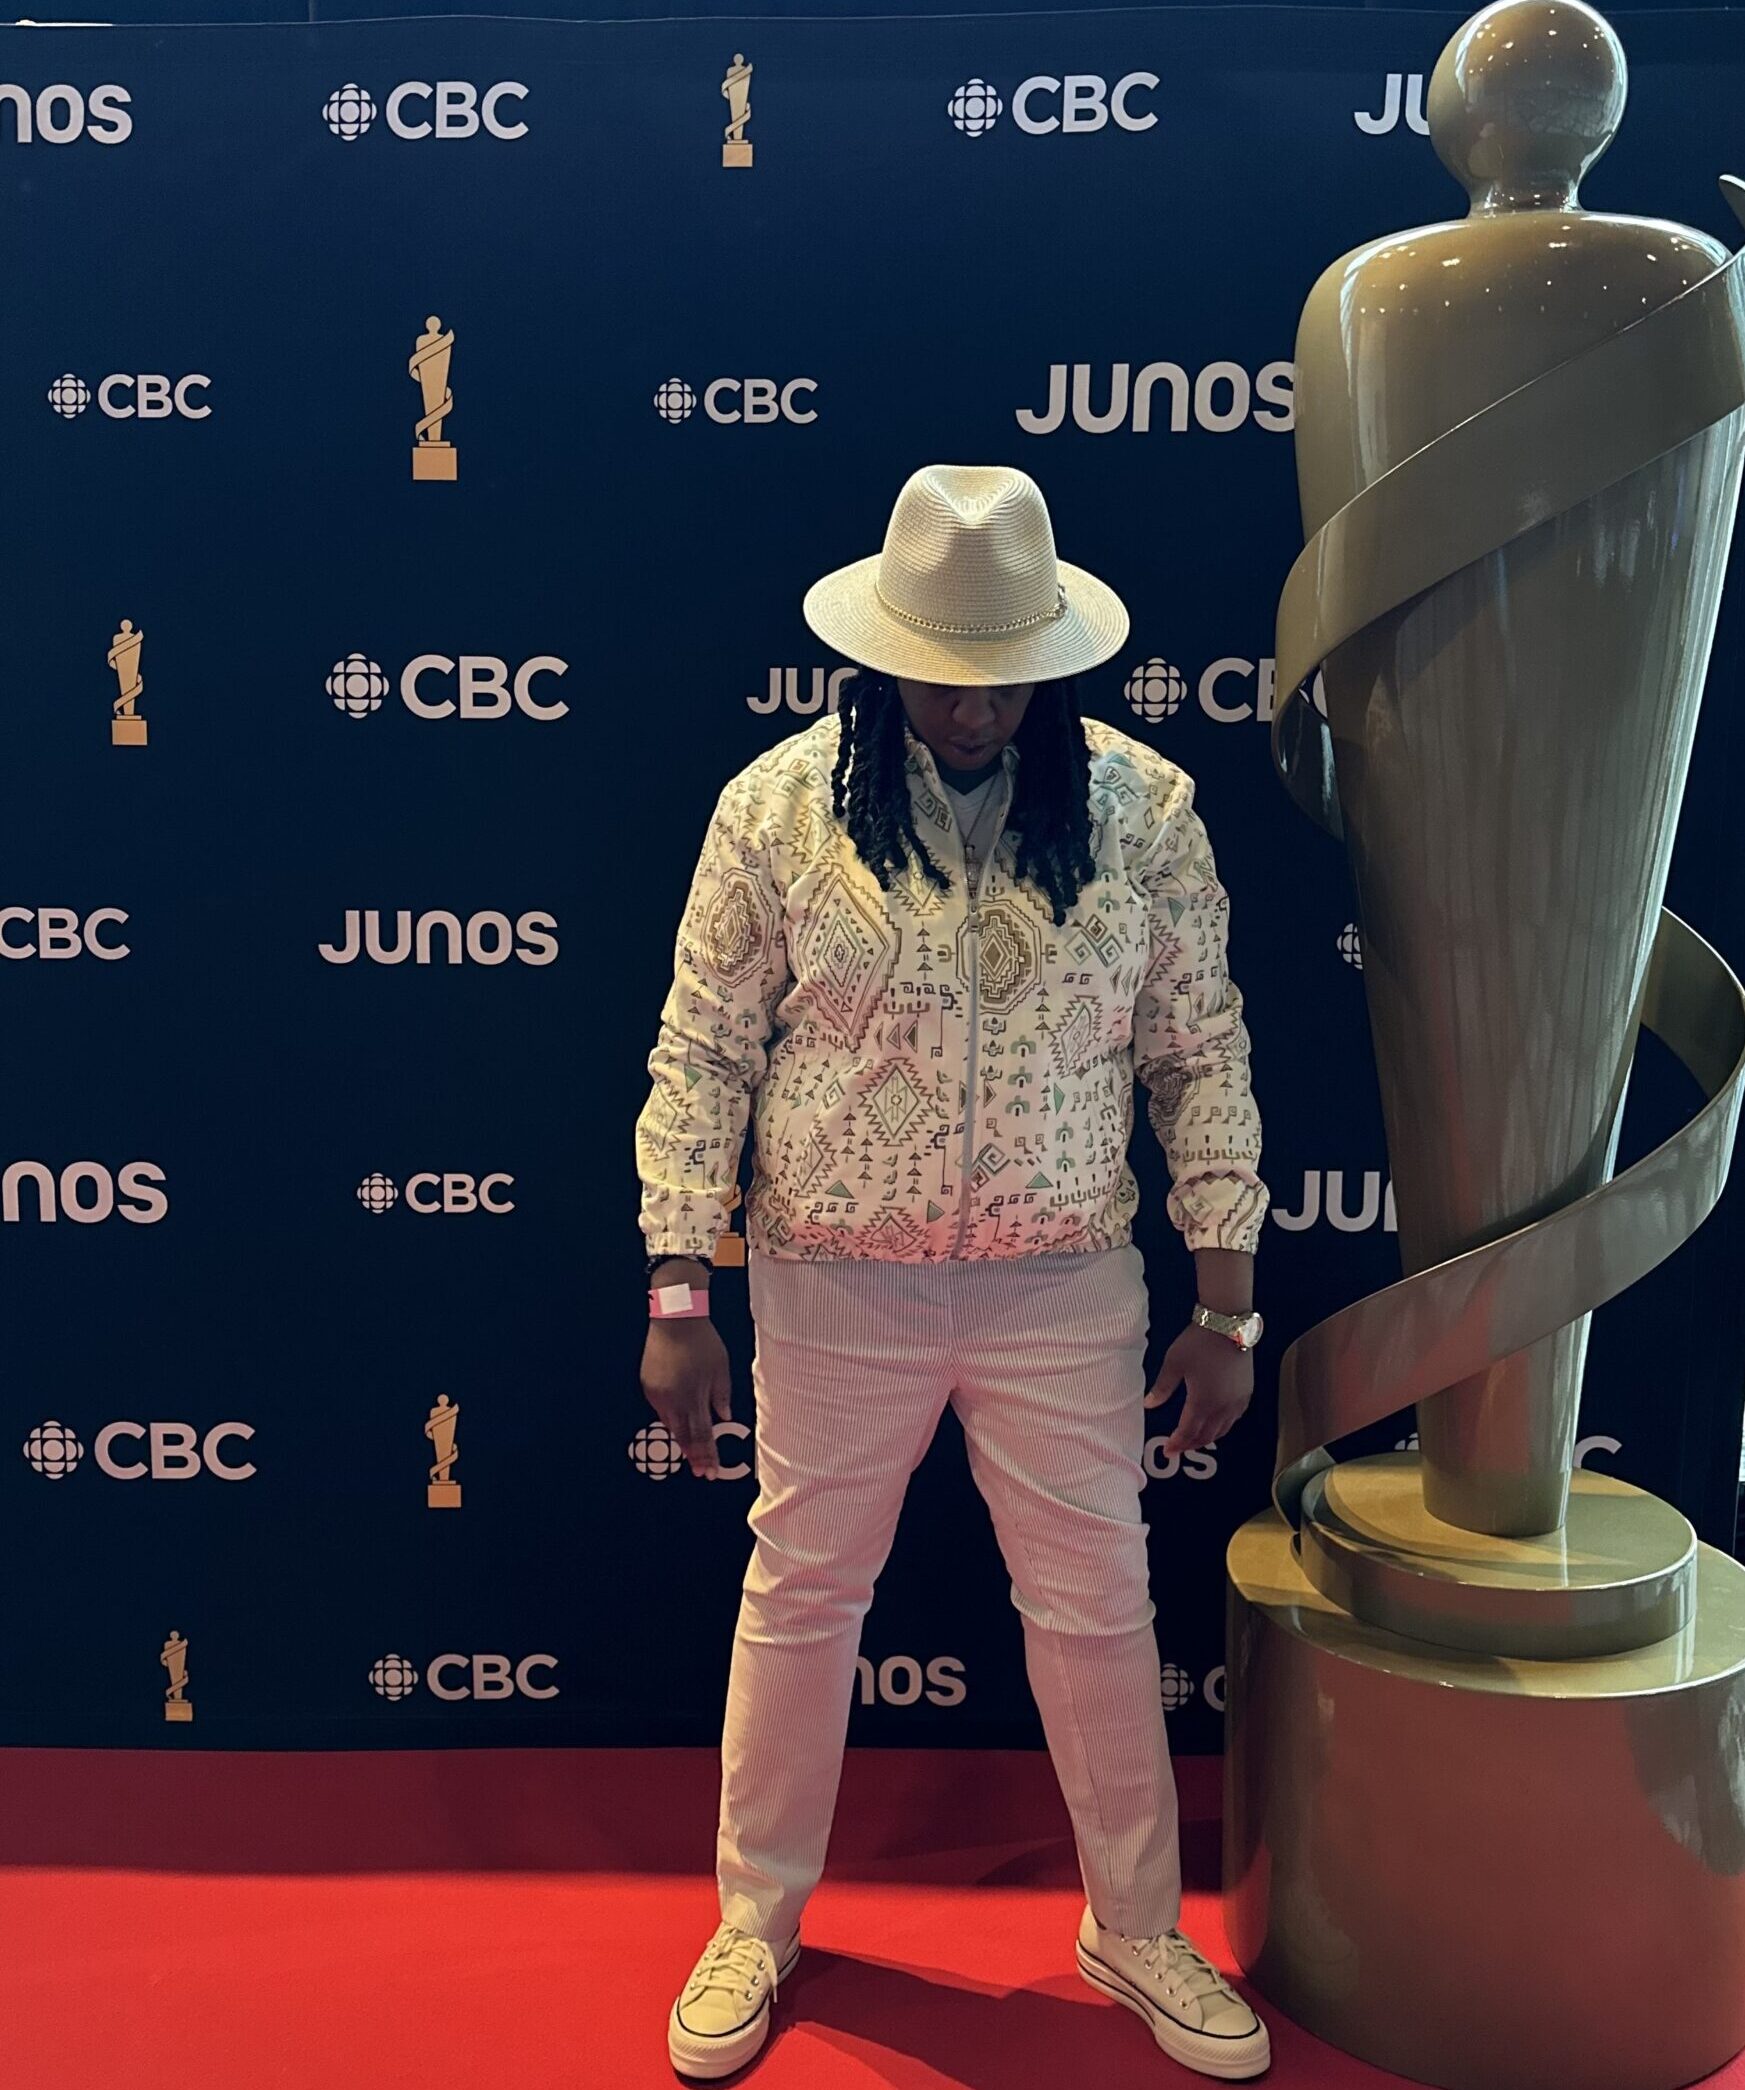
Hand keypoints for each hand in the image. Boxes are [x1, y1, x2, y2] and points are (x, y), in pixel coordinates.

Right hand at [640, 1318, 732, 1478]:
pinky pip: (661, 1408)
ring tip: (692, 1453)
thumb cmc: (702, 1341)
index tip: (710, 1472)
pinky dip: (672, 1417)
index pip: (701, 1435)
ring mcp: (657, 1394)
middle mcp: (673, 1399)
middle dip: (693, 1455)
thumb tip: (724, 1417)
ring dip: (682, 1438)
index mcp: (693, 1396)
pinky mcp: (648, 1386)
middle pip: (683, 1435)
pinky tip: (679, 1423)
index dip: (706, 1455)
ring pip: (670, 1423)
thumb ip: (722, 1395)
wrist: (674, 1319)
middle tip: (700, 1471)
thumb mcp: (721, 1368)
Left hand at [1144, 1321, 1254, 1454]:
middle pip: (1207, 1435)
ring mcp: (1238, 1401)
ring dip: (1208, 1437)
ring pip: (1223, 1430)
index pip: (1188, 1432)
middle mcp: (1223, 1407)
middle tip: (1179, 1447)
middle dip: (1191, 1444)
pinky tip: (1216, 1423)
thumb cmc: (1198, 1342)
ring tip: (1195, 1439)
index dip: (1177, 1443)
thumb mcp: (1174, 1363)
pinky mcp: (1247, 1392)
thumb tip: (1148, 1404)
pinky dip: (1223, 1426)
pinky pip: (1235, 1418)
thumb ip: (1162, 1387)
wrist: (1228, 1324)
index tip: (1168, 1450)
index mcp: (1203, 1402)